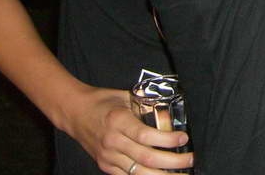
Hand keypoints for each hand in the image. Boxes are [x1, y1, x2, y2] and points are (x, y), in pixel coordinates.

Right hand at [65, 86, 192, 173]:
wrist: (74, 112)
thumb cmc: (103, 101)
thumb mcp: (126, 97)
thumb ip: (147, 105)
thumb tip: (170, 115)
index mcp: (119, 121)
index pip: (146, 135)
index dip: (167, 139)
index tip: (184, 138)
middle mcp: (112, 141)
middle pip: (146, 157)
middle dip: (172, 161)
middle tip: (189, 159)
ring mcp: (108, 157)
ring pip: (138, 172)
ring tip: (181, 173)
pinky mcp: (105, 166)